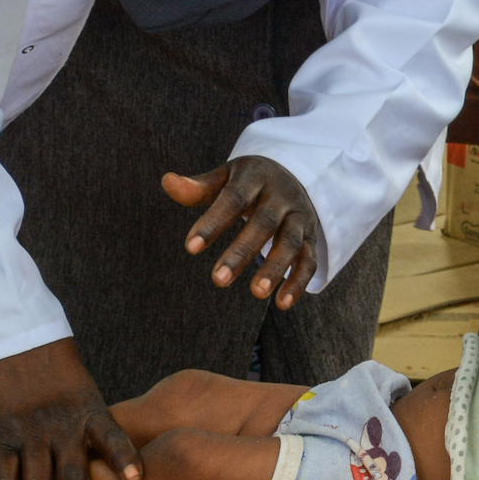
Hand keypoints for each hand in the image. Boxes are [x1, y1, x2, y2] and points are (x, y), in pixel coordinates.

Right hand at [0, 337, 139, 479]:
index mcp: (89, 412)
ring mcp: (31, 432)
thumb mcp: (85, 392)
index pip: (113, 437)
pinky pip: (3, 478)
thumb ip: (93, 425)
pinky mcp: (2, 435)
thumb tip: (106, 457)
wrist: (16, 341)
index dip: (124, 460)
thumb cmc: (56, 370)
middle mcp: (62, 426)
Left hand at [162, 154, 324, 306]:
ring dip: (276, 268)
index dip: (213, 222)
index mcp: (256, 177)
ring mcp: (299, 217)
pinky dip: (299, 281)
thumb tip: (167, 182)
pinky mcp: (311, 237)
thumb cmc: (248, 182)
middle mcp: (281, 196)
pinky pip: (309, 260)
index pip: (233, 199)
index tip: (190, 248)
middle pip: (264, 223)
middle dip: (242, 252)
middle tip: (218, 280)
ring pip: (291, 242)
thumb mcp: (226, 177)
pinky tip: (282, 304)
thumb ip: (199, 187)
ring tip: (256, 293)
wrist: (293, 175)